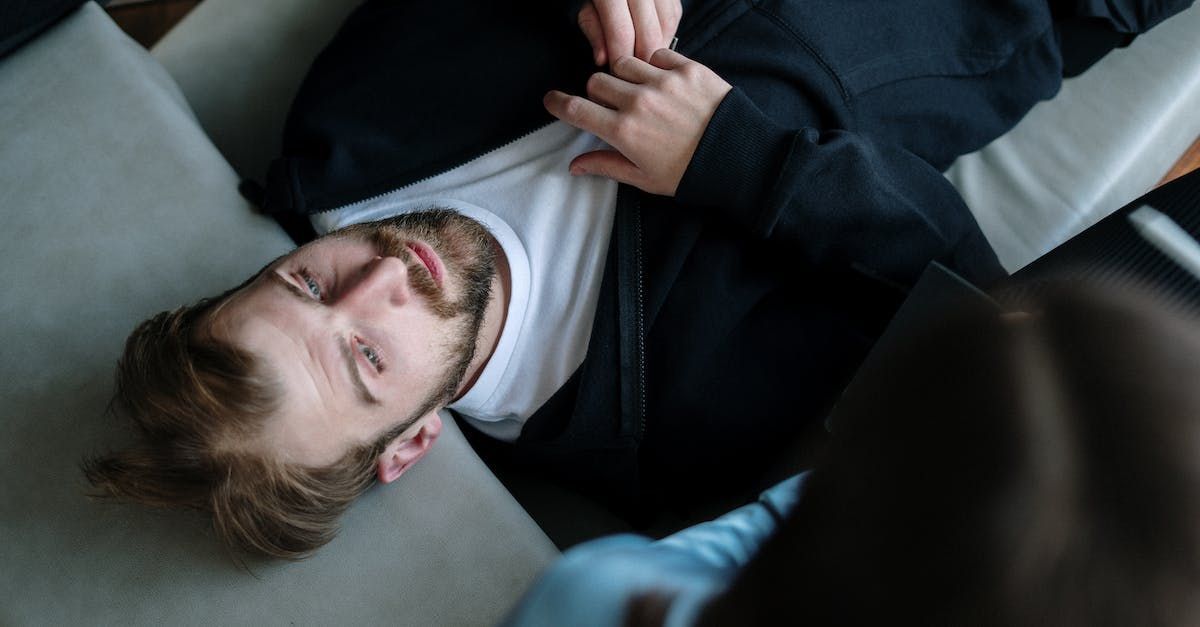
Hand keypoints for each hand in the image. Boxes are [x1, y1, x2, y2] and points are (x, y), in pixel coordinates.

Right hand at [544, 49, 731, 195]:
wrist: (740, 160)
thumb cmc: (692, 174)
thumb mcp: (645, 179)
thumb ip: (607, 166)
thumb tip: (575, 166)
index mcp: (624, 132)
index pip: (576, 109)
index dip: (557, 103)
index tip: (552, 100)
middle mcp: (639, 102)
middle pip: (596, 81)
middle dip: (598, 93)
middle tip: (613, 106)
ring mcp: (664, 82)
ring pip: (624, 63)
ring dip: (624, 77)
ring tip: (640, 92)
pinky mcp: (688, 68)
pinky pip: (656, 54)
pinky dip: (654, 66)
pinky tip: (663, 83)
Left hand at [577, 0, 681, 64]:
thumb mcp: (587, 8)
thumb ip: (594, 32)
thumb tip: (603, 59)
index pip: (621, 33)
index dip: (619, 59)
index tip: (614, 74)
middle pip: (649, 35)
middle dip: (640, 60)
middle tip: (630, 76)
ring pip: (665, 28)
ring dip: (656, 51)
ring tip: (641, 62)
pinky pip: (673, 19)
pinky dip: (665, 36)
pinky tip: (652, 45)